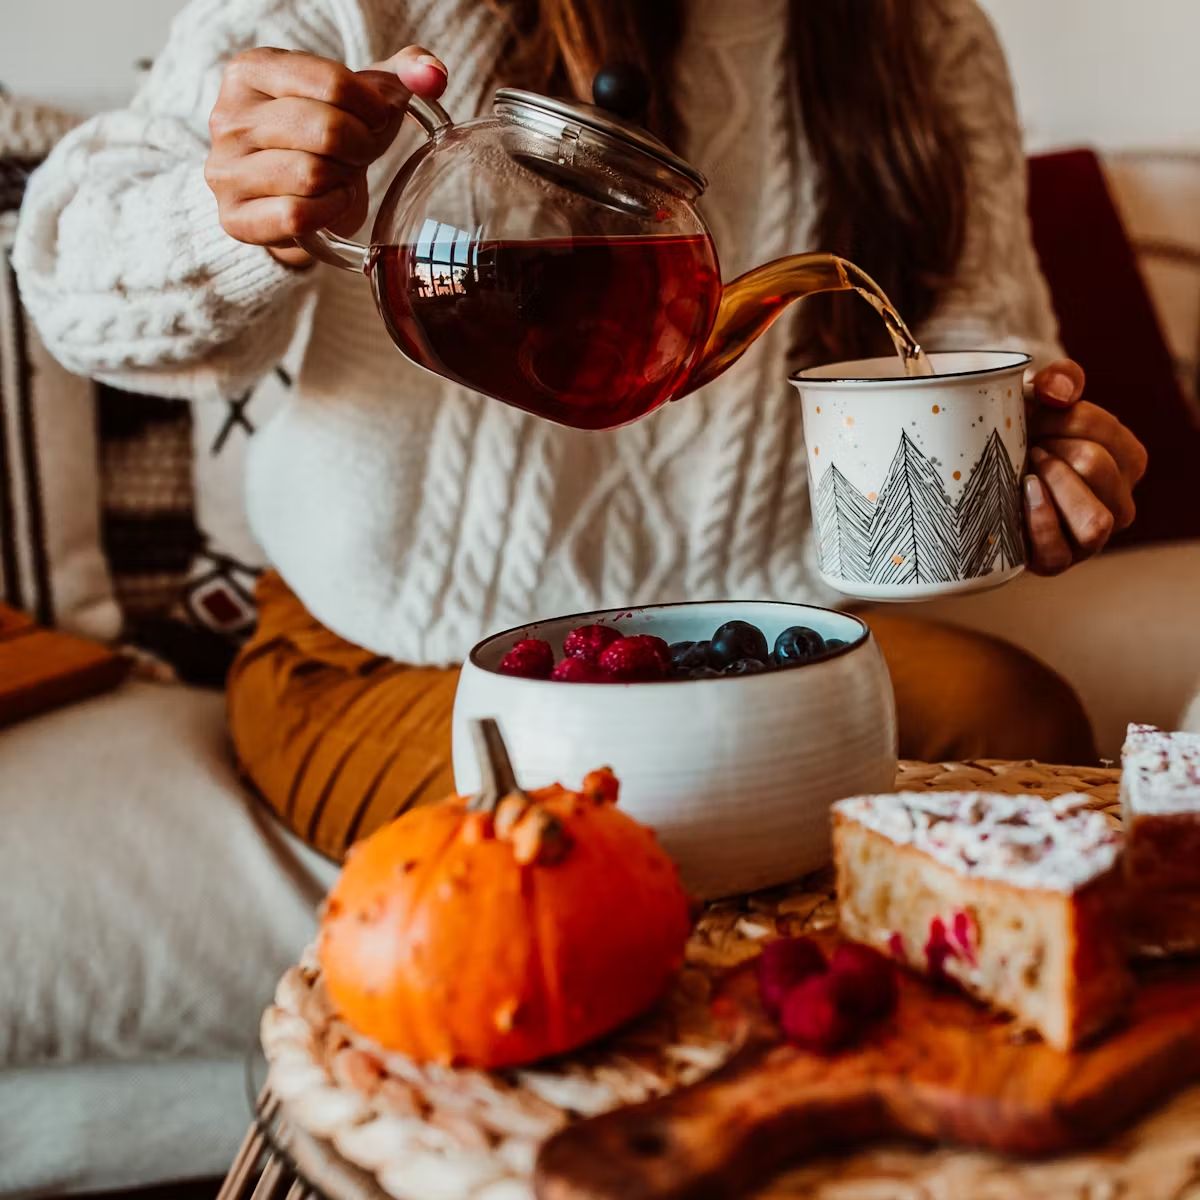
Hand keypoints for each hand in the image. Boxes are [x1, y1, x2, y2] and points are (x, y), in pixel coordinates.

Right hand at [205, 45, 447, 267]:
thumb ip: (400, 74)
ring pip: (311, 175)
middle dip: (362, 146)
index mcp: (251, 70)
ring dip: (342, 180)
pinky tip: (329, 204)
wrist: (290, 198)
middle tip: (363, 153)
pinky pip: (296, 216)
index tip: (378, 119)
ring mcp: (225, 169)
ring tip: (340, 176)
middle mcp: (228, 117)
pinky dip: (327, 212)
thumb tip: (432, 74)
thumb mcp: (359, 98)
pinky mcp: (234, 218)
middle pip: (326, 130)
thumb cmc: (325, 140)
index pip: (332, 82)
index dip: (373, 107)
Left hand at [1022, 359, 1147, 573]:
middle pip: (1096, 468)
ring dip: (1052, 488)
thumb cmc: (1023, 433)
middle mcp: (1119, 504)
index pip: (1105, 432)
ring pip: (1095, 520)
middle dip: (1051, 449)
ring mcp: (1090, 539)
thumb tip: (1057, 394)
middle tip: (1026, 445)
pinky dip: (1038, 523)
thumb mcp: (1041, 397)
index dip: (1060, 418)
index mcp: (1128, 461)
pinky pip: (1057, 554)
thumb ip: (1059, 380)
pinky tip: (1021, 495)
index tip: (1033, 414)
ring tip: (1026, 471)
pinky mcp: (1055, 562)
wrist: (986, 472)